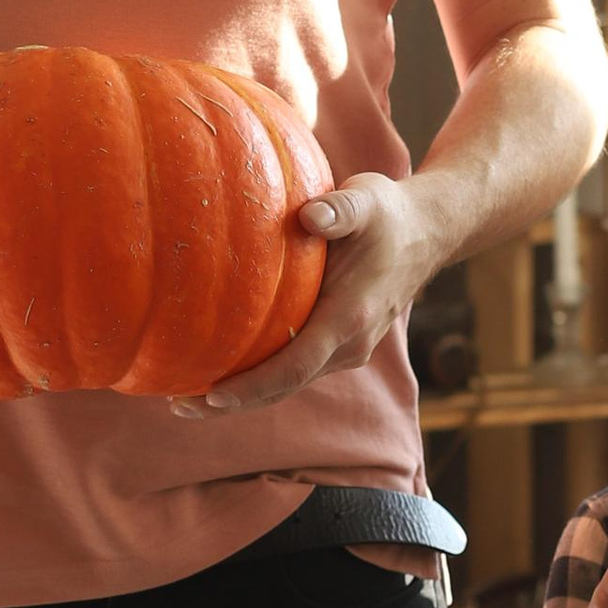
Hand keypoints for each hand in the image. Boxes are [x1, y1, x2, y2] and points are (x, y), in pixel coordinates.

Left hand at [173, 173, 438, 415]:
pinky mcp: (339, 345)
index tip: (211, 396)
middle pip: (283, 388)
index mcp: (349, 318)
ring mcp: (346, 350)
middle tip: (178, 406)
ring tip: (186, 398)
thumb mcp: (367, 201)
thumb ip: (339, 209)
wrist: (428, 232)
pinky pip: (294, 369)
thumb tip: (310, 215)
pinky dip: (259, 378)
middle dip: (232, 403)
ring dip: (242, 395)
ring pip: (288, 383)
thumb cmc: (389, 214)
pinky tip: (221, 370)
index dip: (252, 386)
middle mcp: (349, 345)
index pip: (294, 366)